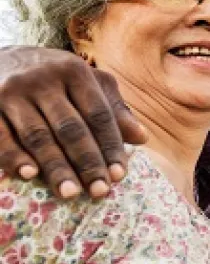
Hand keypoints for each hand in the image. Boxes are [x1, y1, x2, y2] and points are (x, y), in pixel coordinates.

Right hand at [0, 46, 147, 197]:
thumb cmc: (53, 77)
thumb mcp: (85, 81)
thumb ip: (112, 108)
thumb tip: (142, 138)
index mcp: (74, 71)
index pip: (98, 114)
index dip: (110, 145)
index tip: (120, 175)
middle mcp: (43, 79)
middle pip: (70, 127)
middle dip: (87, 162)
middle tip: (100, 191)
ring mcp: (11, 92)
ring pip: (38, 135)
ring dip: (56, 167)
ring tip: (71, 192)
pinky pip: (1, 137)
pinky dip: (14, 157)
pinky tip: (30, 175)